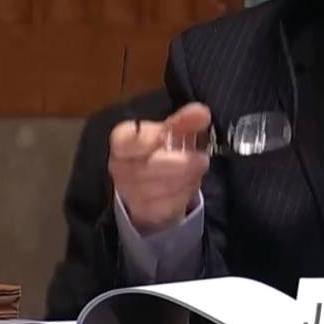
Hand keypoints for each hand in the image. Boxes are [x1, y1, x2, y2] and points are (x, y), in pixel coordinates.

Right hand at [109, 102, 211, 233]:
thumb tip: (202, 112)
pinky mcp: (145, 212)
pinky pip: (167, 205)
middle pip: (148, 167)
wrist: (154, 185)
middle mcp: (121, 168)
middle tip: (201, 159)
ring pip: (160, 188)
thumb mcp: (173, 132)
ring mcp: (130, 192)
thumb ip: (186, 120)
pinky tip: (189, 186)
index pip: (126, 140)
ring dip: (186, 179)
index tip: (167, 135)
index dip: (148, 138)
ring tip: (197, 170)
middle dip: (181, 164)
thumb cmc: (162, 151)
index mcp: (123, 143)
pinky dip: (184, 195)